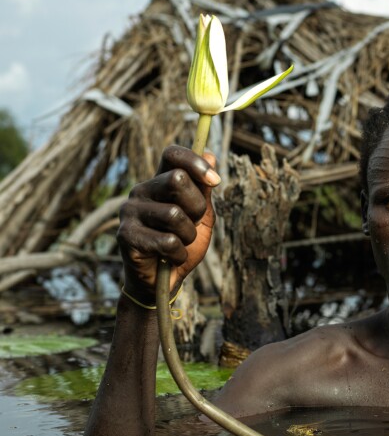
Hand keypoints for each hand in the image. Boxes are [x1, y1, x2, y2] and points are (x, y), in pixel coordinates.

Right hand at [117, 145, 219, 301]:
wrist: (164, 281)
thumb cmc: (183, 244)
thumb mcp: (201, 216)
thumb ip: (204, 189)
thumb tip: (211, 154)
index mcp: (159, 181)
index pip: (172, 154)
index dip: (195, 162)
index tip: (215, 181)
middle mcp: (141, 191)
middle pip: (177, 179)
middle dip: (197, 207)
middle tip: (192, 224)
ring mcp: (129, 211)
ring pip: (175, 214)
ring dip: (188, 236)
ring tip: (180, 244)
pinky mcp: (125, 235)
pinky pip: (167, 241)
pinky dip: (179, 254)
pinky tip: (171, 258)